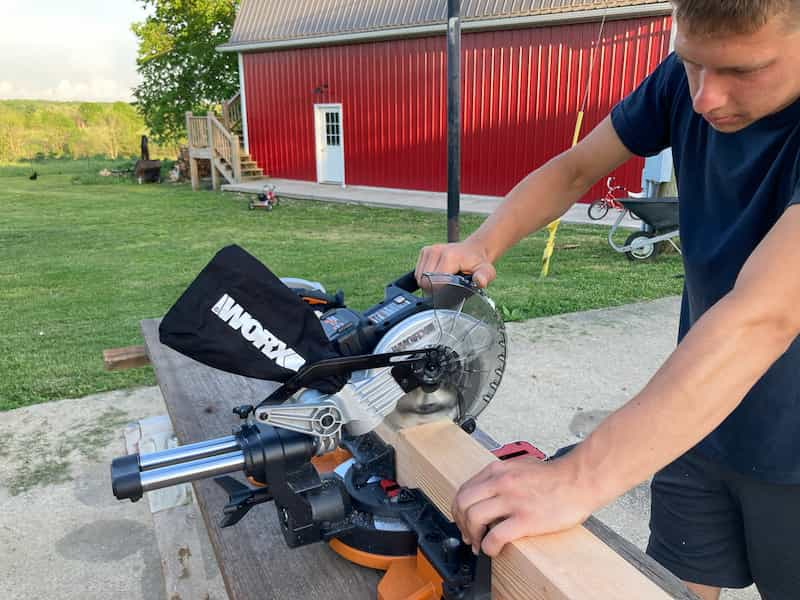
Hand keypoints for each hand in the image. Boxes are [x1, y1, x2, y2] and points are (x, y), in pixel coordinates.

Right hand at [415, 240, 495, 287]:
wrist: (473, 250)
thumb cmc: (478, 263)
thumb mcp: (486, 271)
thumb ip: (484, 277)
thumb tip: (480, 281)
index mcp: (449, 257)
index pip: (434, 281)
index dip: (439, 291)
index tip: (449, 293)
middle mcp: (436, 251)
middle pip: (424, 280)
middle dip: (433, 288)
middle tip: (446, 288)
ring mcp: (429, 250)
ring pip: (419, 277)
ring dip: (428, 283)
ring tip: (442, 282)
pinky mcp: (424, 251)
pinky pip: (417, 272)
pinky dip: (424, 277)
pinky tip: (436, 277)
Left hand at [451, 456, 593, 556]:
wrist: (579, 481)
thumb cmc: (555, 476)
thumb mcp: (520, 465)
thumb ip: (502, 475)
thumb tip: (489, 488)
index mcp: (498, 471)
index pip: (464, 489)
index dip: (459, 509)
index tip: (463, 520)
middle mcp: (500, 483)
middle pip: (463, 503)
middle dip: (460, 523)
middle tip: (468, 535)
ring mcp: (512, 501)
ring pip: (474, 518)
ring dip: (472, 536)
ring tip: (480, 544)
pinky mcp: (525, 519)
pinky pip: (496, 536)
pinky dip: (489, 547)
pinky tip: (493, 550)